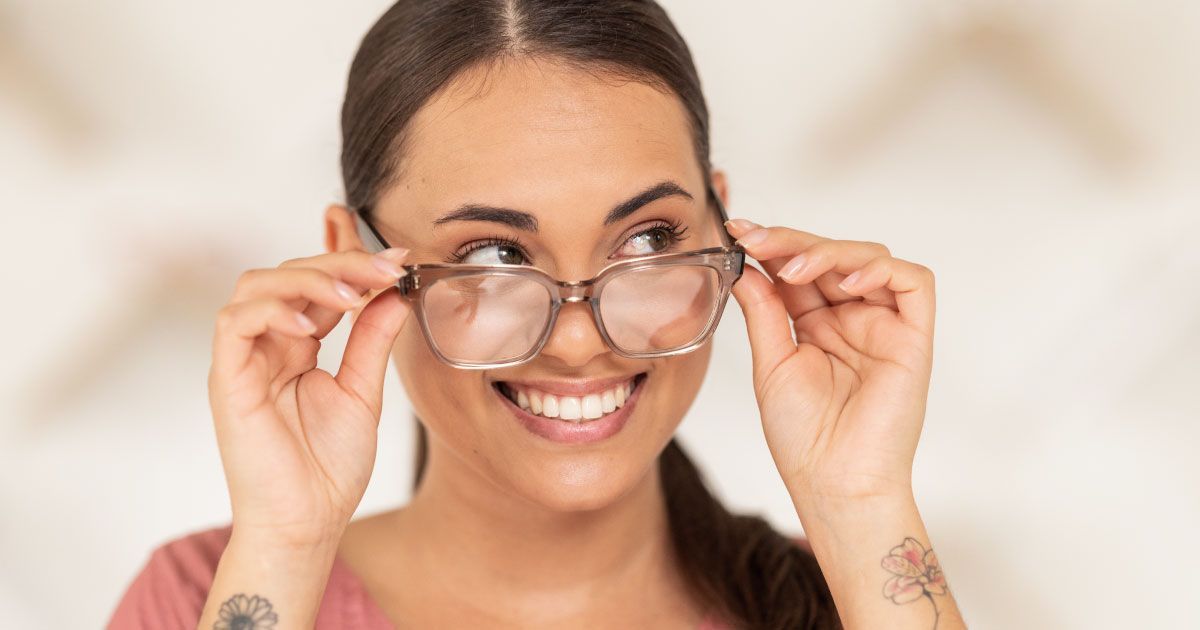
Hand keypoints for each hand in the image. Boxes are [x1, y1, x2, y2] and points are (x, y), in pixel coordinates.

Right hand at [207, 247, 410, 546]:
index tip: (394, 257)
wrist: (307, 521)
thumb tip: (395, 294)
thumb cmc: (328, 468)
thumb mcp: (363, 391)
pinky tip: (311, 328)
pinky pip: (234, 324)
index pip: (315, 283)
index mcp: (297, 345)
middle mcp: (268, 345)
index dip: (346, 258)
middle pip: (288, 273)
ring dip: (306, 279)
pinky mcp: (228, 379)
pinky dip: (272, 313)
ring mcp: (245, 359)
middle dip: (338, 262)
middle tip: (383, 271)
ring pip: (257, 286)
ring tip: (351, 297)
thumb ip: (373, 340)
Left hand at [725, 219, 935, 502]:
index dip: (773, 247)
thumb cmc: (804, 438)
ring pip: (869, 258)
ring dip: (828, 252)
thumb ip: (764, 310)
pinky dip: (880, 270)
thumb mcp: (771, 363)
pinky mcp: (913, 337)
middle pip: (831, 256)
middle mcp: (851, 319)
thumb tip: (745, 266)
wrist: (834, 483)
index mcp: (816, 325)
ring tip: (793, 270)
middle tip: (758, 239)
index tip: (739, 231)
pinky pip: (913, 283)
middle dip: (792, 242)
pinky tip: (845, 283)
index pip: (798, 269)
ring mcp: (883, 325)